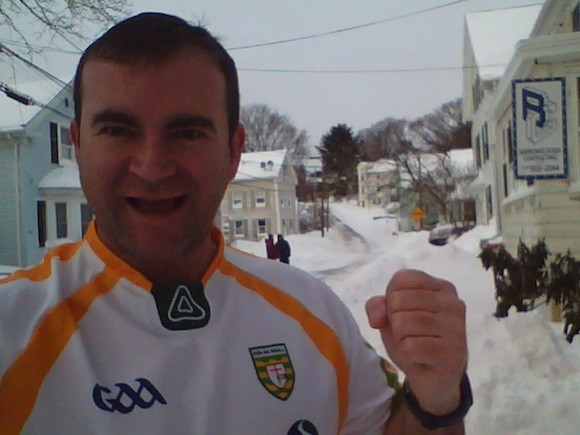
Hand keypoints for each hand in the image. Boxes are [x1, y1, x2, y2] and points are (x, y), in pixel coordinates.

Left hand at [366, 269, 467, 414]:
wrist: (432, 378)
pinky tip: (421, 358)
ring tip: (414, 345)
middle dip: (394, 321)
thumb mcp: (390, 318)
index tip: (404, 313)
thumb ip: (377, 307)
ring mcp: (456, 327)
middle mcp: (453, 303)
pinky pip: (411, 346)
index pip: (402, 278)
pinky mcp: (454, 351)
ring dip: (400, 338)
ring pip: (402, 323)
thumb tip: (378, 318)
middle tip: (409, 334)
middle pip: (398, 300)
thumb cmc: (413, 339)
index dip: (391, 298)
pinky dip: (408, 354)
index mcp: (441, 288)